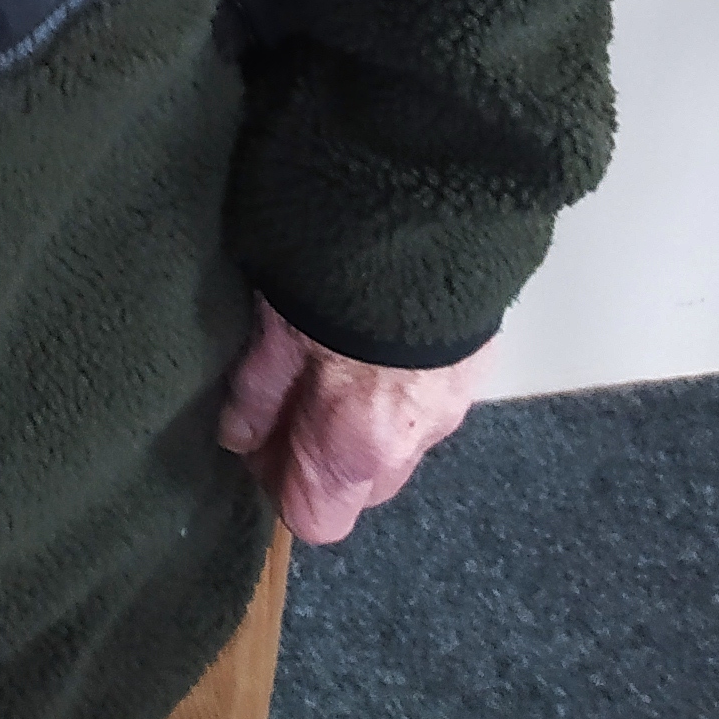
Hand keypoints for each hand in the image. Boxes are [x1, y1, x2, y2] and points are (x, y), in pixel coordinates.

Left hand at [215, 294, 492, 547]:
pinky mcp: (478, 353)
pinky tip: (378, 321)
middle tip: (292, 386)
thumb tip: (239, 436)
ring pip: (401, 435)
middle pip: (363, 484)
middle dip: (326, 449)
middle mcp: (416, 439)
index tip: (257, 434)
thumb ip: (258, 392)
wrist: (430, 200)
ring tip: (335, 344)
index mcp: (358, 446)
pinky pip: (431, 390)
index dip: (278, 482)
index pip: (316, 518)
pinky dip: (402, 375)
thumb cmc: (333, 269)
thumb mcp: (274, 325)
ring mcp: (455, 398)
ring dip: (366, 409)